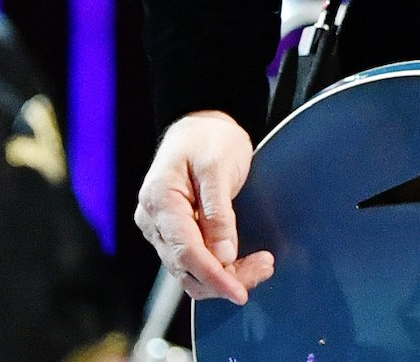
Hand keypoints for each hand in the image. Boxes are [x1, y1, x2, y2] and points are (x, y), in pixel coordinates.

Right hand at [133, 110, 274, 303]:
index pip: (185, 251)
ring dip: (224, 276)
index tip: (239, 292)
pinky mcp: (173, 233)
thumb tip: (223, 256)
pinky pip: (192, 260)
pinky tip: (242, 263)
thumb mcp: (219, 166)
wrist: (199, 127)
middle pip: (186, 267)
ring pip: (188, 270)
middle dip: (225, 278)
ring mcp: (160, 230)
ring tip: (261, 266)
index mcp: (160, 200)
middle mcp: (153, 220)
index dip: (214, 276)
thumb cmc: (208, 138)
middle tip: (265, 268)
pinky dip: (217, 268)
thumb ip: (219, 212)